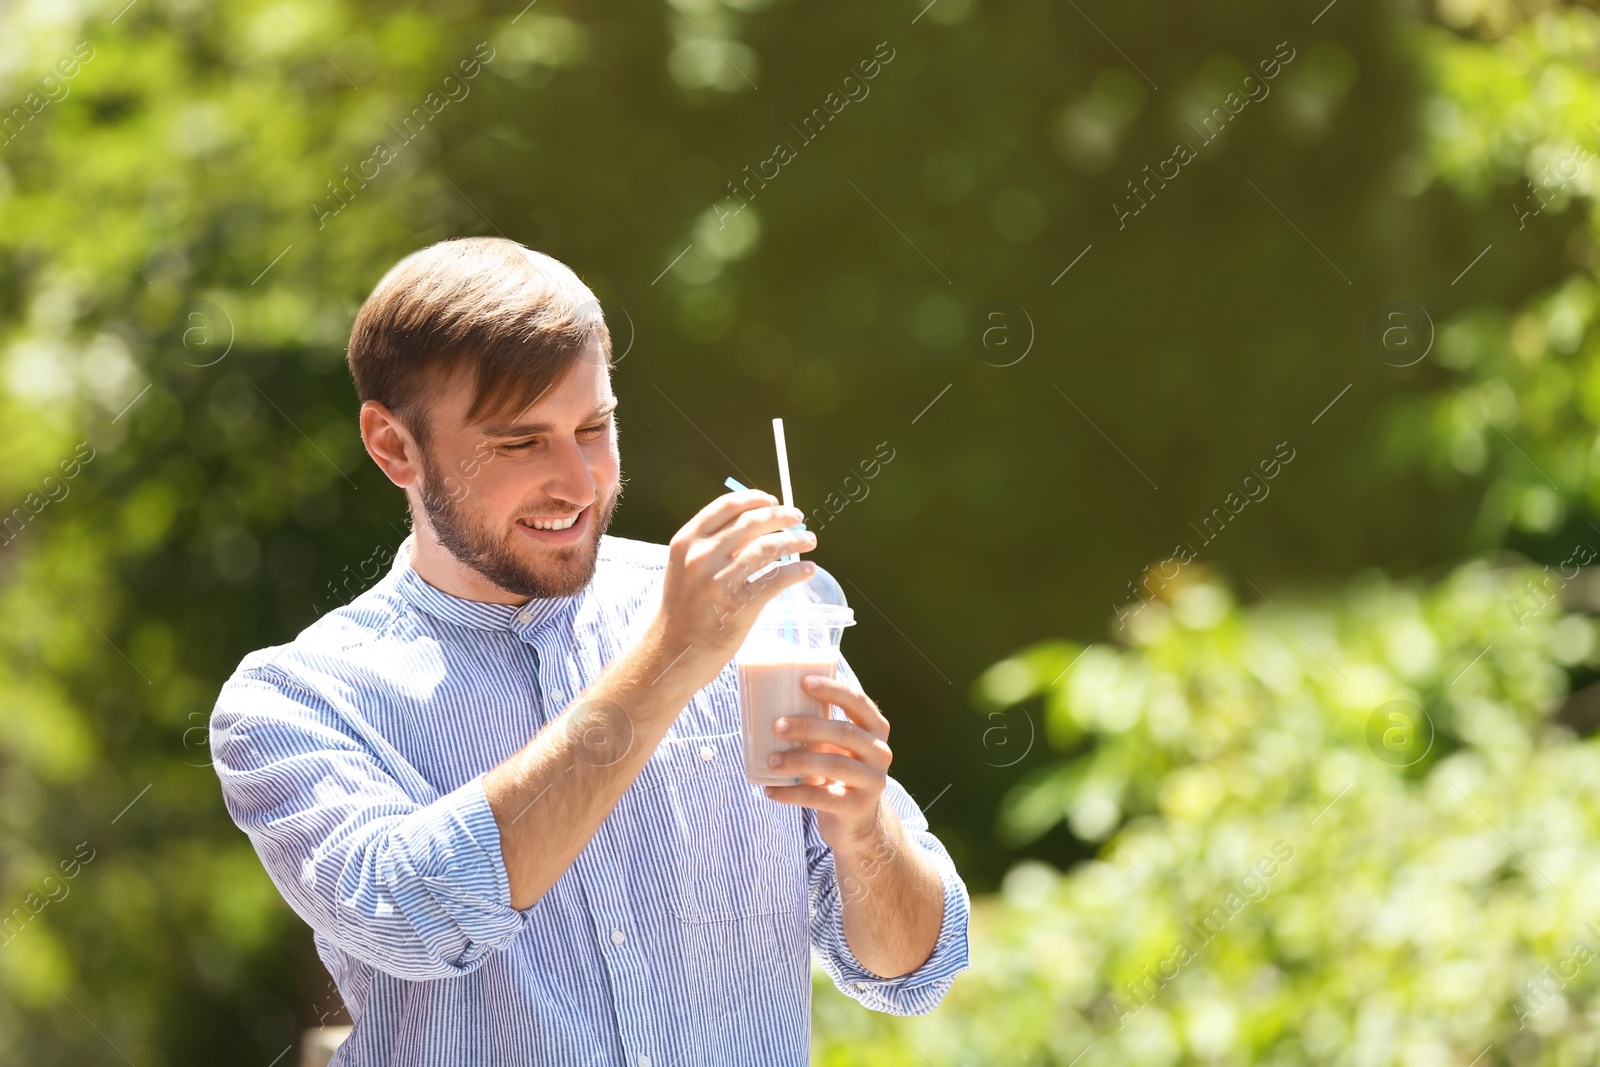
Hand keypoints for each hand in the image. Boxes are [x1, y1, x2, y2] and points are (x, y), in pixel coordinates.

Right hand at [650, 489, 816, 688]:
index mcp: (687, 541)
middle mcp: (702, 556)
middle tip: (798, 517)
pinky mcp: (740, 605)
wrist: (673, 651)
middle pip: (752, 522)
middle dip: (782, 516)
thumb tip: (751, 525)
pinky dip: (797, 571)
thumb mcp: (684, 567)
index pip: (727, 506)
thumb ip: (709, 545)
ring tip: (809, 540)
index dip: (755, 498)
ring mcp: (721, 580)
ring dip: (795, 540)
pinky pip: (777, 578)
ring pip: (768, 547)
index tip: (773, 501)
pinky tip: (807, 569)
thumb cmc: (682, 609)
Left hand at [762, 675, 891, 853]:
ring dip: (799, 761)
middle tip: (777, 725)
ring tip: (771, 761)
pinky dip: (793, 793)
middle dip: (809, 727)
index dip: (833, 690)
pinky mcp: (857, 807)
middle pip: (844, 733)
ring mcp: (873, 781)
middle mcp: (880, 752)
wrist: (860, 821)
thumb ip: (821, 727)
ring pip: (834, 766)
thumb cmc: (839, 771)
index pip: (858, 702)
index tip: (804, 682)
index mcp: (875, 729)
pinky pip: (822, 798)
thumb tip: (770, 703)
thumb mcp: (838, 747)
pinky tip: (771, 791)